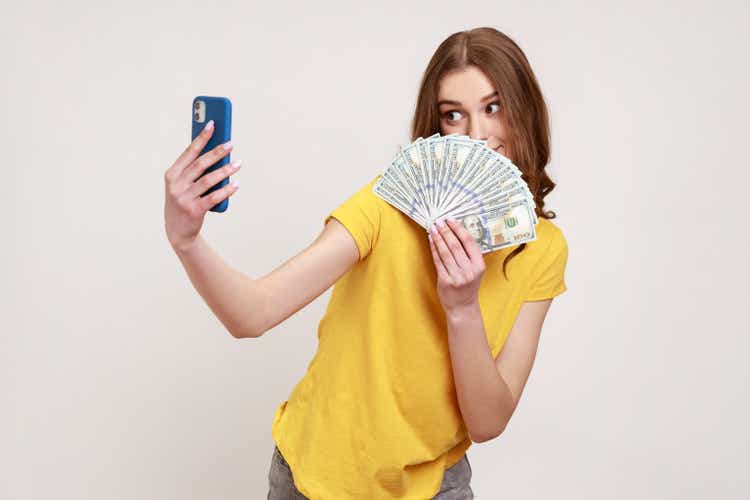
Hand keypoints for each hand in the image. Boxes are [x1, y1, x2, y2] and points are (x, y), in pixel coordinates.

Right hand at [163, 120, 240, 251]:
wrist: (178, 231)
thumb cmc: (183, 201)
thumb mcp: (183, 185)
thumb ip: (195, 171)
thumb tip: (218, 153)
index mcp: (172, 174)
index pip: (188, 152)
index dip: (201, 138)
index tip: (212, 124)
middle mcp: (176, 185)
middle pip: (200, 164)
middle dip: (217, 152)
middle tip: (231, 144)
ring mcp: (184, 198)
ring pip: (209, 180)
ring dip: (225, 170)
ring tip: (238, 164)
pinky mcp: (194, 210)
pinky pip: (214, 197)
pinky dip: (226, 190)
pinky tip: (236, 184)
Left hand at [428, 217, 485, 313]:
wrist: (463, 306)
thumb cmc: (468, 286)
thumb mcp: (475, 270)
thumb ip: (469, 254)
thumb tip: (457, 232)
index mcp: (479, 265)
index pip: (469, 242)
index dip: (459, 229)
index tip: (451, 219)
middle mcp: (469, 271)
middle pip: (455, 245)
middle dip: (446, 231)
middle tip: (439, 221)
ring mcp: (457, 276)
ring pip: (445, 252)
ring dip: (438, 238)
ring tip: (433, 228)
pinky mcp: (445, 281)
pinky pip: (438, 261)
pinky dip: (433, 249)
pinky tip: (431, 240)